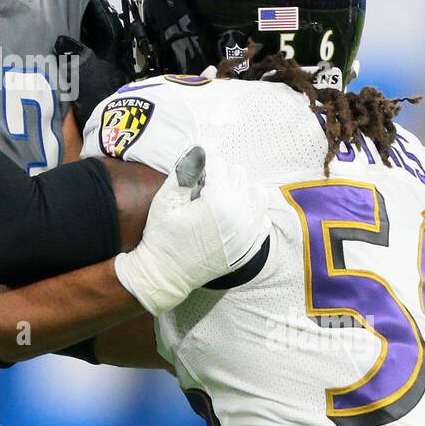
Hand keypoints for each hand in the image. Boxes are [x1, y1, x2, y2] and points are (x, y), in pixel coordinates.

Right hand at [114, 146, 270, 314]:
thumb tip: (201, 149)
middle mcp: (240, 214)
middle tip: (203, 193)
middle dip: (220, 177)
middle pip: (238, 174)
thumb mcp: (165, 201)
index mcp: (219, 201)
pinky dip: (250, 212)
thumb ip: (184, 171)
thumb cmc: (162, 237)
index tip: (193, 183)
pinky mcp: (251, 246)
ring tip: (219, 202)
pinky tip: (232, 217)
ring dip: (238, 191)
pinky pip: (262, 218)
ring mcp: (249, 232)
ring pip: (255, 192)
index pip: (219, 163)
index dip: (202, 169)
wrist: (166, 275)